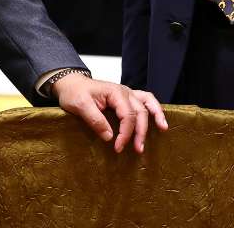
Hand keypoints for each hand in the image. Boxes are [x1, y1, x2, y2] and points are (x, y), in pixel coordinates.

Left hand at [52, 74, 167, 153]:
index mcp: (115, 93)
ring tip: (163, 129)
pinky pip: (145, 101)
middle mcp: (125, 91)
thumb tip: (109, 136)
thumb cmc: (74, 93)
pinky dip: (154, 109)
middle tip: (138, 149)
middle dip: (140, 132)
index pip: (127, 115)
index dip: (125, 133)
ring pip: (147, 104)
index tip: (118, 147)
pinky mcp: (126, 98)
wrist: (70, 84)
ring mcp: (127, 94)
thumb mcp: (80, 106)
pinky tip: (159, 119)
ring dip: (155, 117)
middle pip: (140, 112)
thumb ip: (95, 120)